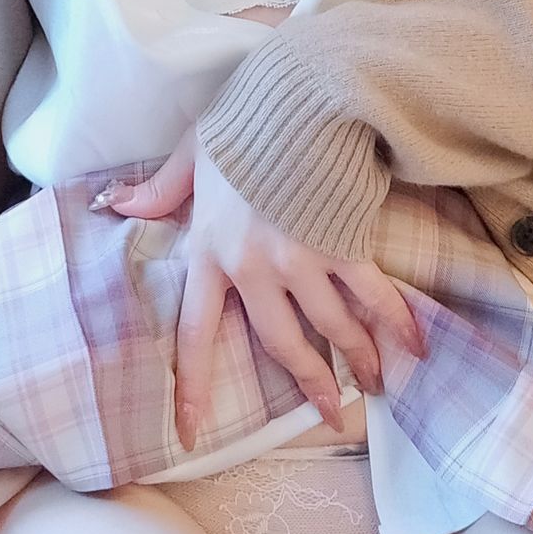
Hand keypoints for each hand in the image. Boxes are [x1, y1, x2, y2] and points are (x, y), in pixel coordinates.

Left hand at [92, 126, 428, 450]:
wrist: (295, 99)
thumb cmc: (242, 123)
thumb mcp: (190, 153)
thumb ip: (159, 189)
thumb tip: (116, 205)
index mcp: (209, 253)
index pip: (195, 334)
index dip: (195, 388)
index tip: (193, 434)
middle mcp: (253, 269)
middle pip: (281, 342)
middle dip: (311, 381)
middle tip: (331, 413)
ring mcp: (301, 261)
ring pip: (330, 327)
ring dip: (358, 359)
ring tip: (376, 386)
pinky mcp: (342, 244)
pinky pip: (371, 294)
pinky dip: (395, 321)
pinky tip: (416, 347)